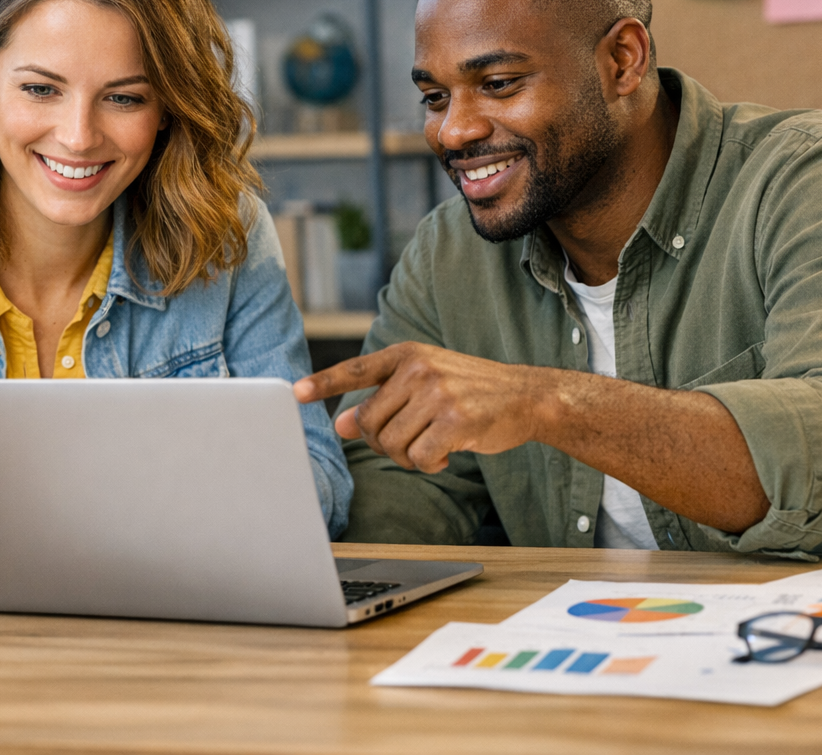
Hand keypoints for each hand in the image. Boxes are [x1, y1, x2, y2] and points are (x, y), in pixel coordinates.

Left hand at [293, 342, 554, 472]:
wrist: (526, 396)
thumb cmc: (470, 392)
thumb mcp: (424, 385)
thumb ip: (384, 400)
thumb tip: (341, 422)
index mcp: (407, 355)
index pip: (356, 370)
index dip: (324, 383)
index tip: (295, 393)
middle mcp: (419, 369)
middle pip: (371, 423)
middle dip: (384, 444)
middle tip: (411, 445)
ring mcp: (438, 393)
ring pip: (393, 444)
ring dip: (408, 458)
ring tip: (431, 448)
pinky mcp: (456, 421)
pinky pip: (420, 459)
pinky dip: (429, 466)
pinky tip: (447, 456)